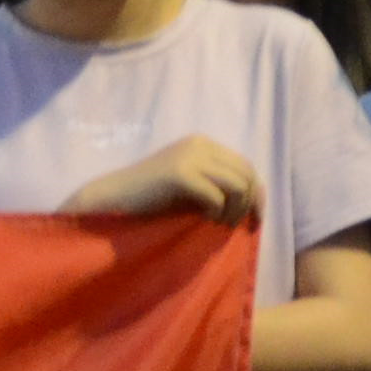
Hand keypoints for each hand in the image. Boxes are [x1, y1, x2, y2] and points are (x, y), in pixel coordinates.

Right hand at [60, 138, 263, 222]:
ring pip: (237, 185)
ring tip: (219, 224)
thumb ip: (218, 183)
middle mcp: (199, 144)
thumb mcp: (191, 185)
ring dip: (234, 210)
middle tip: (233, 226)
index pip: (246, 166)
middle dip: (248, 204)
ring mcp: (189, 157)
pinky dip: (216, 212)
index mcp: (203, 144)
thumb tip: (254, 198)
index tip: (254, 221)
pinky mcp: (179, 173)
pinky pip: (216, 196)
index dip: (256, 195)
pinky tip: (204, 220)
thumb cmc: (151, 198)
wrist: (113, 199)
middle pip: (247, 174)